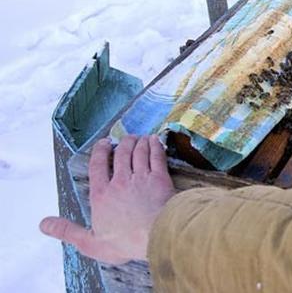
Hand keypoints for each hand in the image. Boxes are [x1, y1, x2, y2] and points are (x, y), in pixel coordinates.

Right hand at [40, 135, 175, 264]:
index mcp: (101, 195)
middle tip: (126, 138)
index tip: (104, 143)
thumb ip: (67, 231)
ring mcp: (141, 178)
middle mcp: (120, 182)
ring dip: (139, 142)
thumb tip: (43, 224)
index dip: (100, 152)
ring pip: (139, 152)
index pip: (97, 166)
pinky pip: (157, 157)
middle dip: (123, 143)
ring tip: (140, 138)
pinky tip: (155, 141)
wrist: (155, 236)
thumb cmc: (124, 242)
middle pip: (121, 154)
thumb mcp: (90, 242)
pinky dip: (155, 146)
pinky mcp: (160, 179)